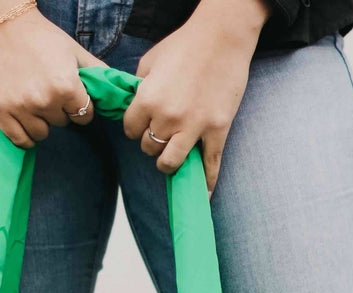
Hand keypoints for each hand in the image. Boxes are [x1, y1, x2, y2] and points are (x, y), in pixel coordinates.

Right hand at [0, 0, 105, 147]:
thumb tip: (118, 88)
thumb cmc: (41, 35)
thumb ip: (97, 71)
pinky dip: (25, 135)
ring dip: (41, 122)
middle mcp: (45, 100)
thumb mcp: (74, 50)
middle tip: (46, 90)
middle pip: (62, 124)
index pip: (84, 116)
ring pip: (42, 134)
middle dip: (59, 111)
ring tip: (33, 100)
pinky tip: (25, 121)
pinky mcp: (0, 110)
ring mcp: (21, 107)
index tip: (70, 96)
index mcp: (66, 86)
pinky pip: (20, 140)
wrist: (0, 22)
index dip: (79, 107)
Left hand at [122, 0, 273, 191]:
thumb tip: (136, 107)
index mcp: (147, 99)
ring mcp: (193, 127)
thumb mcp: (150, 61)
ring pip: (170, 163)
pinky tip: (204, 195)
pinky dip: (206, 183)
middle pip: (148, 148)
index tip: (142, 125)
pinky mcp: (216, 131)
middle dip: (151, 143)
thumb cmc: (185, 44)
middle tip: (160, 135)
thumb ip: (140, 88)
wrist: (222, 37)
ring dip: (167, 163)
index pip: (130, 131)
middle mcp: (167, 118)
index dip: (135, 128)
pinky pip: (209, 166)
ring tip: (171, 157)